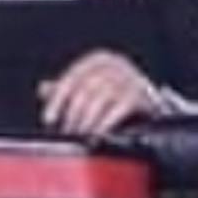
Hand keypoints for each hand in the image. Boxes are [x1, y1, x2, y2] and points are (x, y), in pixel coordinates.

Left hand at [38, 49, 169, 140]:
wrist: (153, 108)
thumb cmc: (116, 99)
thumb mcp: (90, 91)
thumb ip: (68, 90)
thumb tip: (43, 89)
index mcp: (98, 59)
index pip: (71, 78)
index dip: (57, 101)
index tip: (49, 120)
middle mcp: (115, 63)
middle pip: (85, 89)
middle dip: (73, 116)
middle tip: (67, 135)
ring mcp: (130, 77)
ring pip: (100, 99)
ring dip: (88, 122)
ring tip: (81, 137)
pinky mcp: (143, 94)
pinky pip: (119, 108)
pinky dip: (106, 124)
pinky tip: (98, 136)